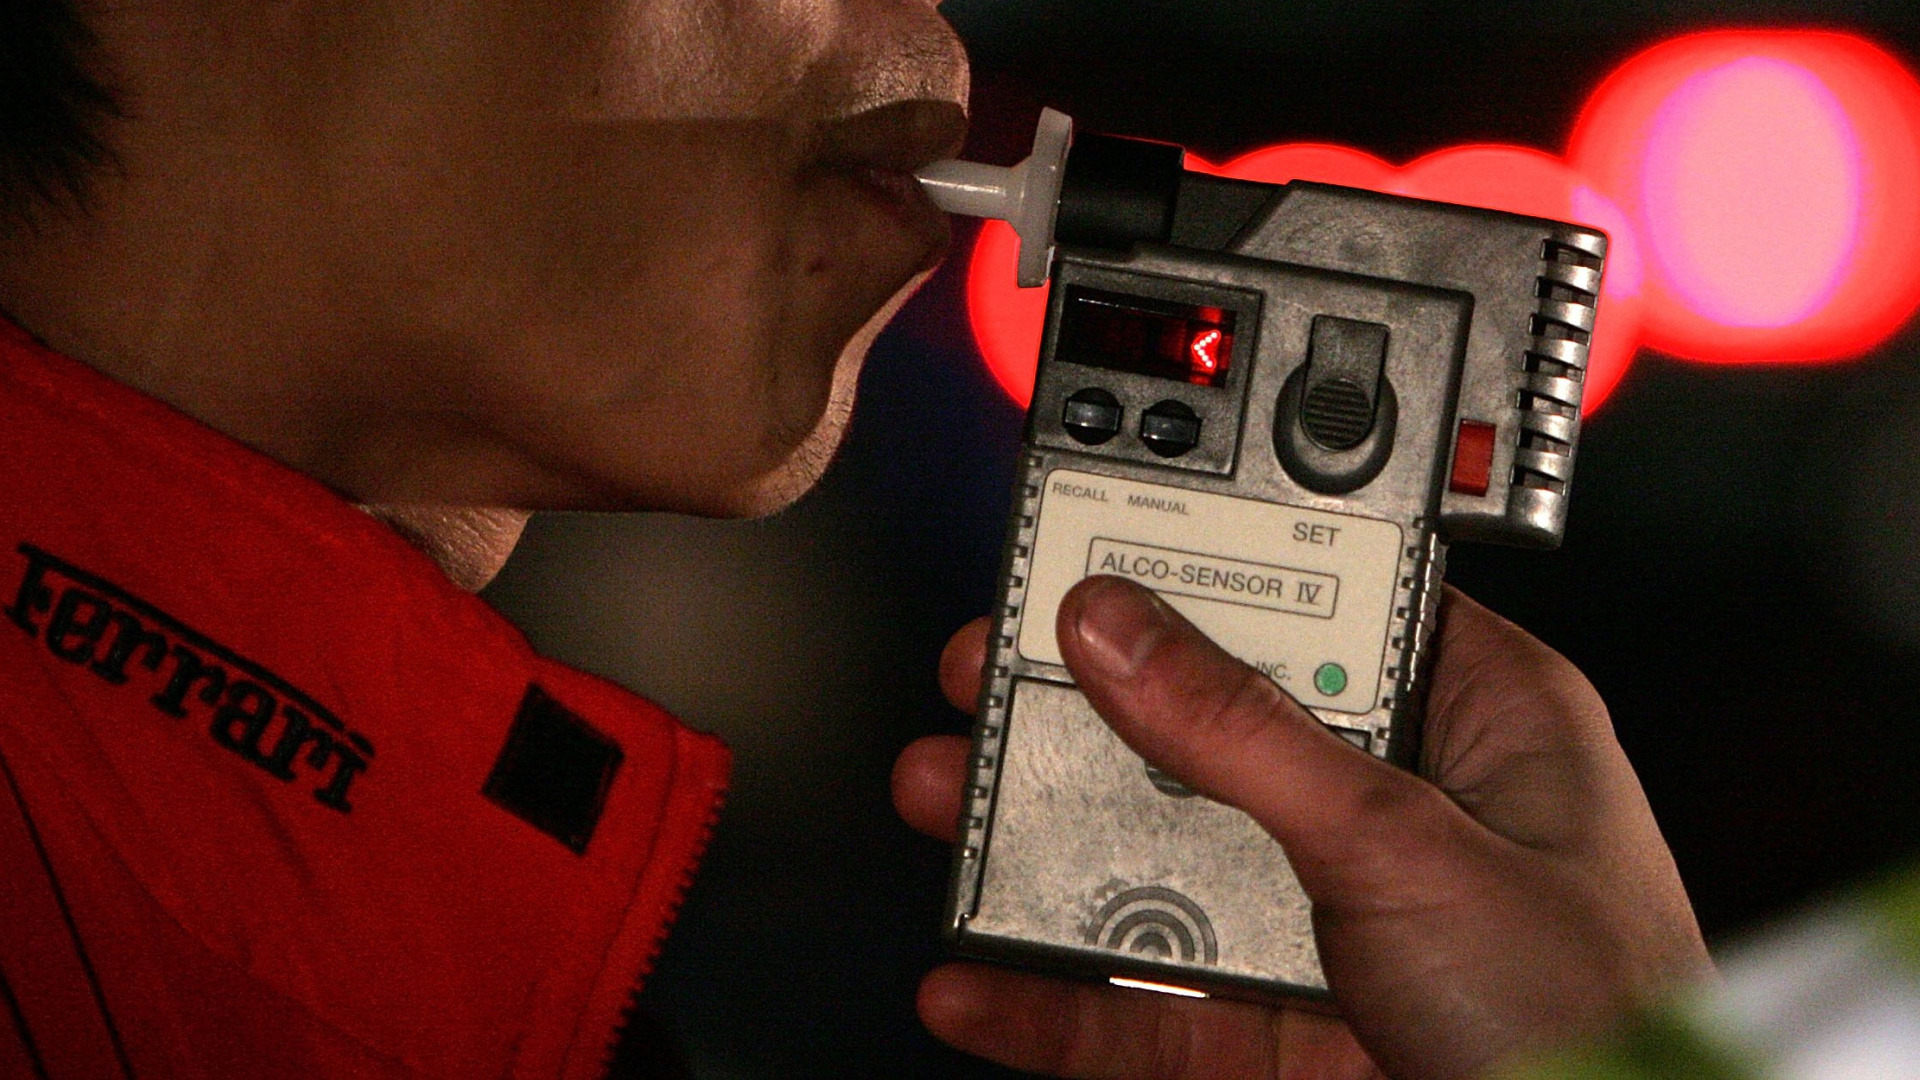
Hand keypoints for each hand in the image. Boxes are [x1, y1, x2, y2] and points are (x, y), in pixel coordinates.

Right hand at [893, 577, 1710, 1079]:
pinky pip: (1152, 1000)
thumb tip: (1124, 627)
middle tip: (988, 669)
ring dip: (1045, 842)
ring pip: (1166, 862)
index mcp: (1474, 718)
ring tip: (949, 798)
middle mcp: (1401, 808)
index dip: (1201, 564)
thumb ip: (1246, 736)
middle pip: (1212, 730)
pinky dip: (1061, 998)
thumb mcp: (1404, 842)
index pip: (1317, 598)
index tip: (1094, 544)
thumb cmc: (1604, 1019)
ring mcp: (1338, 922)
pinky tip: (982, 977)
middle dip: (1084, 708)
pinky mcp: (1289, 1028)